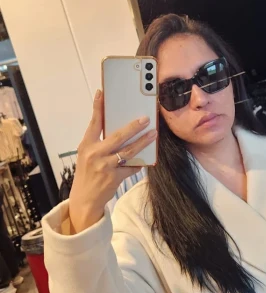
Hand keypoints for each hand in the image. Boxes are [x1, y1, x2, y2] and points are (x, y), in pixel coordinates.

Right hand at [68, 90, 156, 233]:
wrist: (85, 198)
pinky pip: (132, 167)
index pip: (93, 123)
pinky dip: (139, 163)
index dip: (97, 107)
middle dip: (133, 126)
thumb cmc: (87, 173)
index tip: (102, 93)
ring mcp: (105, 166)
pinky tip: (146, 159)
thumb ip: (98, 142)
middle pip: (117, 136)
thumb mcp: (87, 155)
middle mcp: (95, 154)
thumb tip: (116, 128)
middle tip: (145, 118)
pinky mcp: (114, 177)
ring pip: (129, 151)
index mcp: (86, 145)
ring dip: (143, 142)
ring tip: (153, 134)